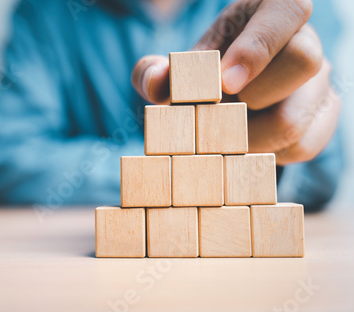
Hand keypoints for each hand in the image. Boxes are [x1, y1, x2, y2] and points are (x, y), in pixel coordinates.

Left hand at [131, 0, 340, 164]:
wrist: (230, 95)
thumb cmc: (207, 71)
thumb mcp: (181, 66)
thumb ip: (156, 72)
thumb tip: (154, 84)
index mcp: (274, 12)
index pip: (288, 10)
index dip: (257, 47)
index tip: (223, 82)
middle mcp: (307, 42)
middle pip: (302, 62)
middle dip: (250, 97)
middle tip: (215, 111)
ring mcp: (319, 83)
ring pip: (296, 117)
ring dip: (246, 137)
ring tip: (218, 137)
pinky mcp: (322, 118)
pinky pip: (302, 146)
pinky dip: (264, 153)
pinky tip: (241, 146)